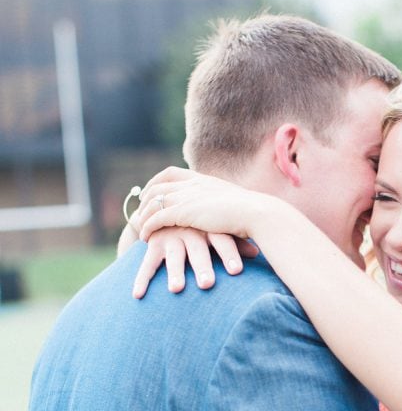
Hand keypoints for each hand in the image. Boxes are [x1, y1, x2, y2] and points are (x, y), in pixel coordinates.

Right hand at [132, 226, 256, 298]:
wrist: (170, 207)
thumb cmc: (204, 227)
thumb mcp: (218, 231)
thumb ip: (237, 243)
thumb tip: (259, 253)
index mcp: (209, 227)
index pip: (222, 239)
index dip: (230, 253)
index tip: (237, 271)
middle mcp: (190, 230)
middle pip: (198, 249)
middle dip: (203, 266)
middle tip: (208, 285)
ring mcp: (170, 236)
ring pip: (173, 256)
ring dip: (175, 272)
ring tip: (177, 290)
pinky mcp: (154, 243)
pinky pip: (147, 263)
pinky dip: (142, 279)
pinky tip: (137, 295)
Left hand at [136, 166, 274, 242]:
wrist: (254, 213)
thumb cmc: (250, 212)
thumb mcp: (233, 201)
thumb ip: (221, 202)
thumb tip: (224, 208)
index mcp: (202, 179)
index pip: (170, 173)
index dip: (156, 181)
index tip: (150, 191)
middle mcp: (191, 184)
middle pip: (157, 187)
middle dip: (145, 198)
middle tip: (139, 210)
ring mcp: (186, 197)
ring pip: (153, 202)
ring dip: (143, 214)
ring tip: (138, 226)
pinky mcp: (183, 213)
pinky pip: (156, 218)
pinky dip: (147, 226)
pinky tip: (144, 236)